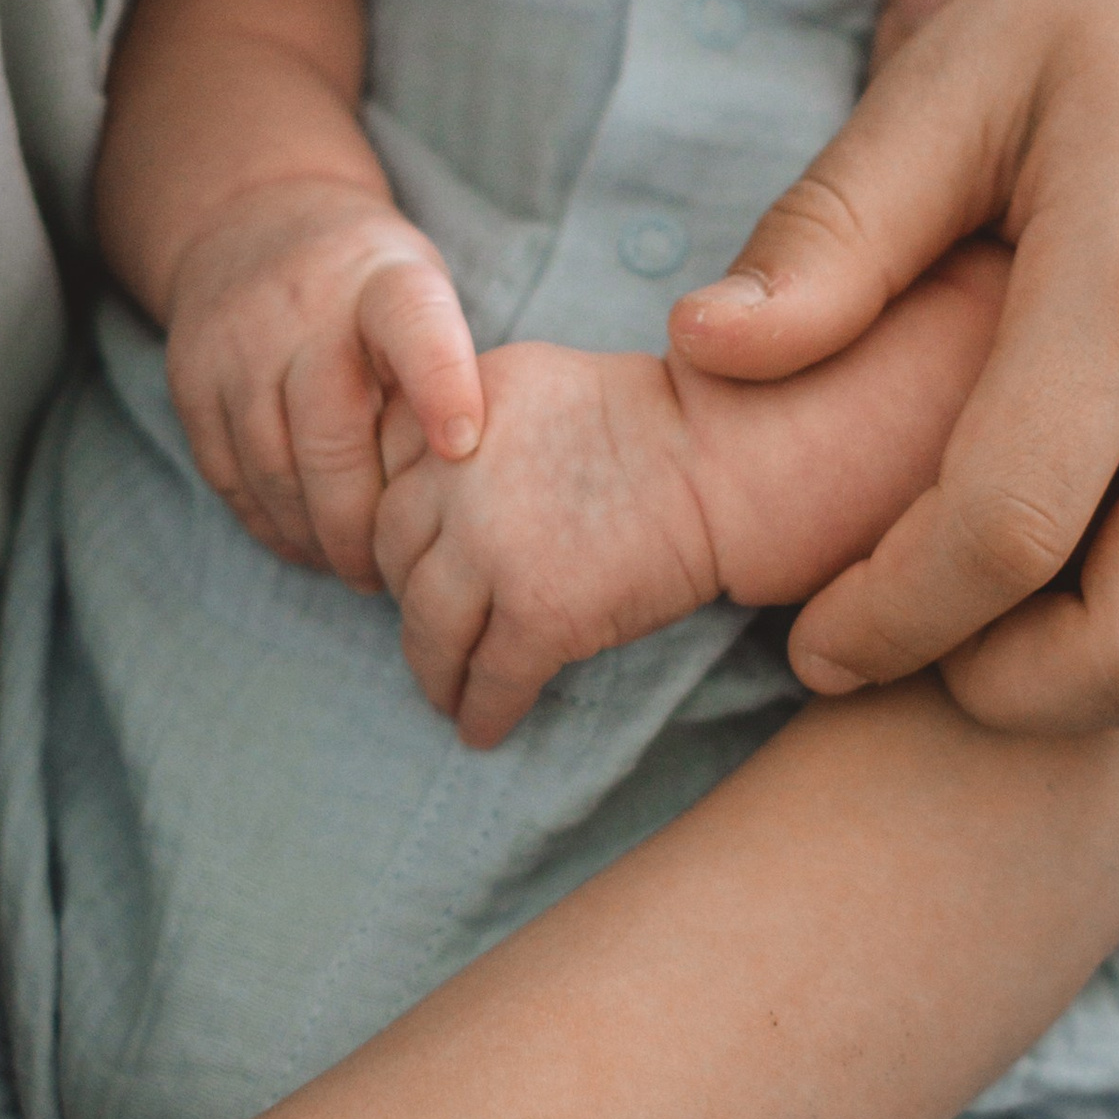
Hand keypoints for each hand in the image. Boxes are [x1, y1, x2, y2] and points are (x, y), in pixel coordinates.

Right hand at [166, 181, 483, 581]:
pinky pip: (228, 476)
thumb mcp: (421, 292)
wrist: (253, 222)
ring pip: (274, 470)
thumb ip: (444, 370)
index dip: (441, 385)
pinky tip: (305, 544)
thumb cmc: (369, 286)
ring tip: (355, 568)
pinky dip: (269, 525)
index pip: (415, 326)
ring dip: (317, 536)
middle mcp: (303, 309)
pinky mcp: (190, 378)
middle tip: (394, 571)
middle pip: (330, 437)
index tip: (464, 447)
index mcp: (382, 281)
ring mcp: (237, 344)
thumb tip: (472, 486)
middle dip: (364, 522)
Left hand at [374, 346, 720, 747]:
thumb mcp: (534, 389)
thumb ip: (470, 431)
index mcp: (458, 408)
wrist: (730, 463)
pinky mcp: (537, 612)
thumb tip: (428, 501)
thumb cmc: (656, 427)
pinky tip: (484, 728)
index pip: (389, 481)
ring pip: (429, 627)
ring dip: (433, 670)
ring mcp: (494, 544)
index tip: (405, 567)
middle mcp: (459, 471)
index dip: (394, 536)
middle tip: (423, 633)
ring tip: (445, 694)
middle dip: (403, 601)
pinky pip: (490, 678)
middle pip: (394, 556)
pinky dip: (481, 710)